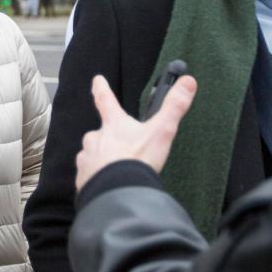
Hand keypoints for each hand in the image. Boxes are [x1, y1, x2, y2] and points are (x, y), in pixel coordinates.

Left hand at [75, 74, 196, 190]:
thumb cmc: (138, 160)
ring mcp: (87, 158)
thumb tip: (188, 82)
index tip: (96, 80)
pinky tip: (109, 184)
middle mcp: (96, 138)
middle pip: (100, 133)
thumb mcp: (161, 131)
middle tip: (124, 150)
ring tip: (119, 170)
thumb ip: (174, 107)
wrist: (118, 191)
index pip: (105, 100)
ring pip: (93, 155)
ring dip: (103, 160)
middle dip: (109, 139)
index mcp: (113, 125)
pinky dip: (97, 177)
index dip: (101, 88)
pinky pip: (89, 175)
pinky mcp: (83, 178)